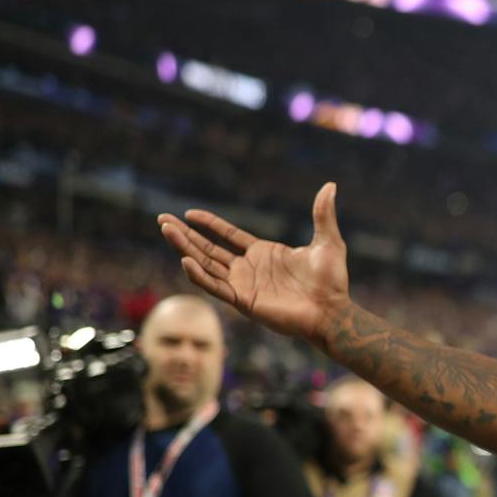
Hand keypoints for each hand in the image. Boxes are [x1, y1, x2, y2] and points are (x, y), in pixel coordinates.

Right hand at [159, 182, 353, 347]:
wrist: (333, 311)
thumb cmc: (332, 282)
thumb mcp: (328, 242)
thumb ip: (322, 214)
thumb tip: (331, 185)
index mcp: (263, 254)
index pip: (228, 235)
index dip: (209, 224)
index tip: (189, 213)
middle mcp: (249, 269)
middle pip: (209, 248)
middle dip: (186, 235)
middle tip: (163, 219)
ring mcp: (244, 285)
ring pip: (206, 264)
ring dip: (185, 248)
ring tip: (166, 230)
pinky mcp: (244, 301)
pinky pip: (215, 286)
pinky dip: (199, 275)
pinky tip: (186, 260)